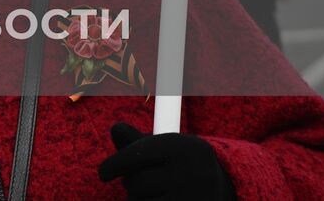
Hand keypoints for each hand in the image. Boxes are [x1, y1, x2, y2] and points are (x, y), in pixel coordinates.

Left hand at [97, 123, 233, 199]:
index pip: (139, 154)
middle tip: (139, 183)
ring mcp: (193, 199)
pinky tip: (157, 200)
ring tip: (153, 194)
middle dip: (131, 184)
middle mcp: (192, 173)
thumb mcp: (164, 146)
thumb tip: (116, 130)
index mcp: (183, 147)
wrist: (220, 188)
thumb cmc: (180, 163)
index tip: (103, 173)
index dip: (116, 164)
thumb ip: (137, 140)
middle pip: (137, 183)